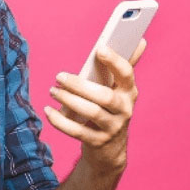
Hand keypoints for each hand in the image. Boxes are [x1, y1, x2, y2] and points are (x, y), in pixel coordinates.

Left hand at [44, 39, 146, 174]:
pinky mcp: (98, 142)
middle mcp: (124, 110)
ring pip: (91, 113)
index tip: (99, 49)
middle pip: (104, 96)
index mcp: (129, 92)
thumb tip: (140, 41)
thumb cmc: (110, 110)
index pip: (126, 74)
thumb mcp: (119, 90)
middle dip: (80, 85)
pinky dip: (60, 121)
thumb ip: (123, 67)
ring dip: (69, 100)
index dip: (114, 61)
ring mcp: (112, 128)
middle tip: (59, 76)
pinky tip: (49, 111)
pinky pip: (77, 132)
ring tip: (53, 91)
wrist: (110, 149)